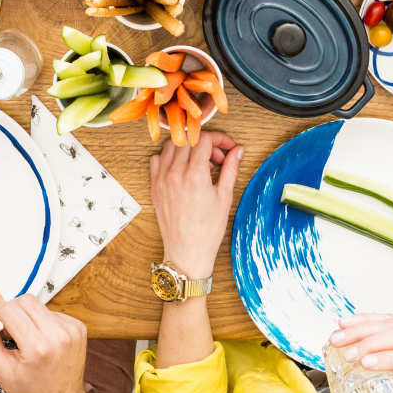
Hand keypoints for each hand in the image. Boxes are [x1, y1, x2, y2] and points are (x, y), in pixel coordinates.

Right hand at [0, 290, 93, 392]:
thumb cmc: (31, 391)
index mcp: (38, 348)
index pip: (10, 309)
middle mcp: (59, 336)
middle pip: (25, 300)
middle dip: (11, 311)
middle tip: (8, 332)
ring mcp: (71, 331)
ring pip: (38, 304)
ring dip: (27, 317)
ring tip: (27, 340)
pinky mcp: (78, 327)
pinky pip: (52, 311)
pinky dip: (42, 322)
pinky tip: (41, 341)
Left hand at [149, 129, 241, 279]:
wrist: (187, 252)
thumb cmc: (207, 230)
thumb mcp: (224, 197)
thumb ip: (230, 169)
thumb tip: (237, 151)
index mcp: (194, 175)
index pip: (205, 139)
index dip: (220, 140)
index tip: (228, 148)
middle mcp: (175, 174)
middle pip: (189, 139)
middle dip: (206, 143)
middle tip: (217, 158)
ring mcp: (161, 179)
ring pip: (171, 146)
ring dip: (188, 148)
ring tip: (201, 163)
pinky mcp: (154, 187)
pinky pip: (157, 160)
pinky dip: (170, 158)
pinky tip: (182, 169)